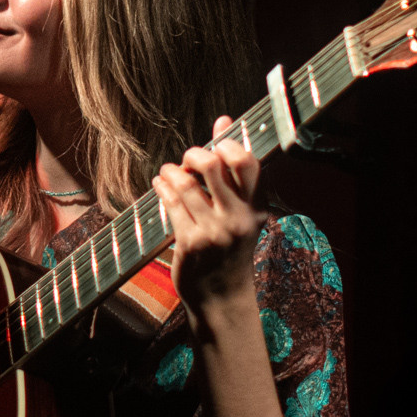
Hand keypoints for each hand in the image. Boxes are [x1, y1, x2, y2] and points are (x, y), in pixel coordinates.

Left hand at [153, 115, 264, 316]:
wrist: (222, 296)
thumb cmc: (230, 248)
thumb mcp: (241, 211)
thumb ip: (233, 170)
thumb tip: (224, 120)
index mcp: (256, 207)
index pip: (248, 162)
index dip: (227, 144)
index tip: (215, 146)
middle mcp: (238, 217)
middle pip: (214, 165)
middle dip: (193, 154)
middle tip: (187, 160)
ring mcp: (214, 231)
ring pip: (185, 183)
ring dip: (171, 171)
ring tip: (168, 172)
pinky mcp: (190, 242)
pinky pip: (171, 203)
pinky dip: (162, 187)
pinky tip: (160, 184)